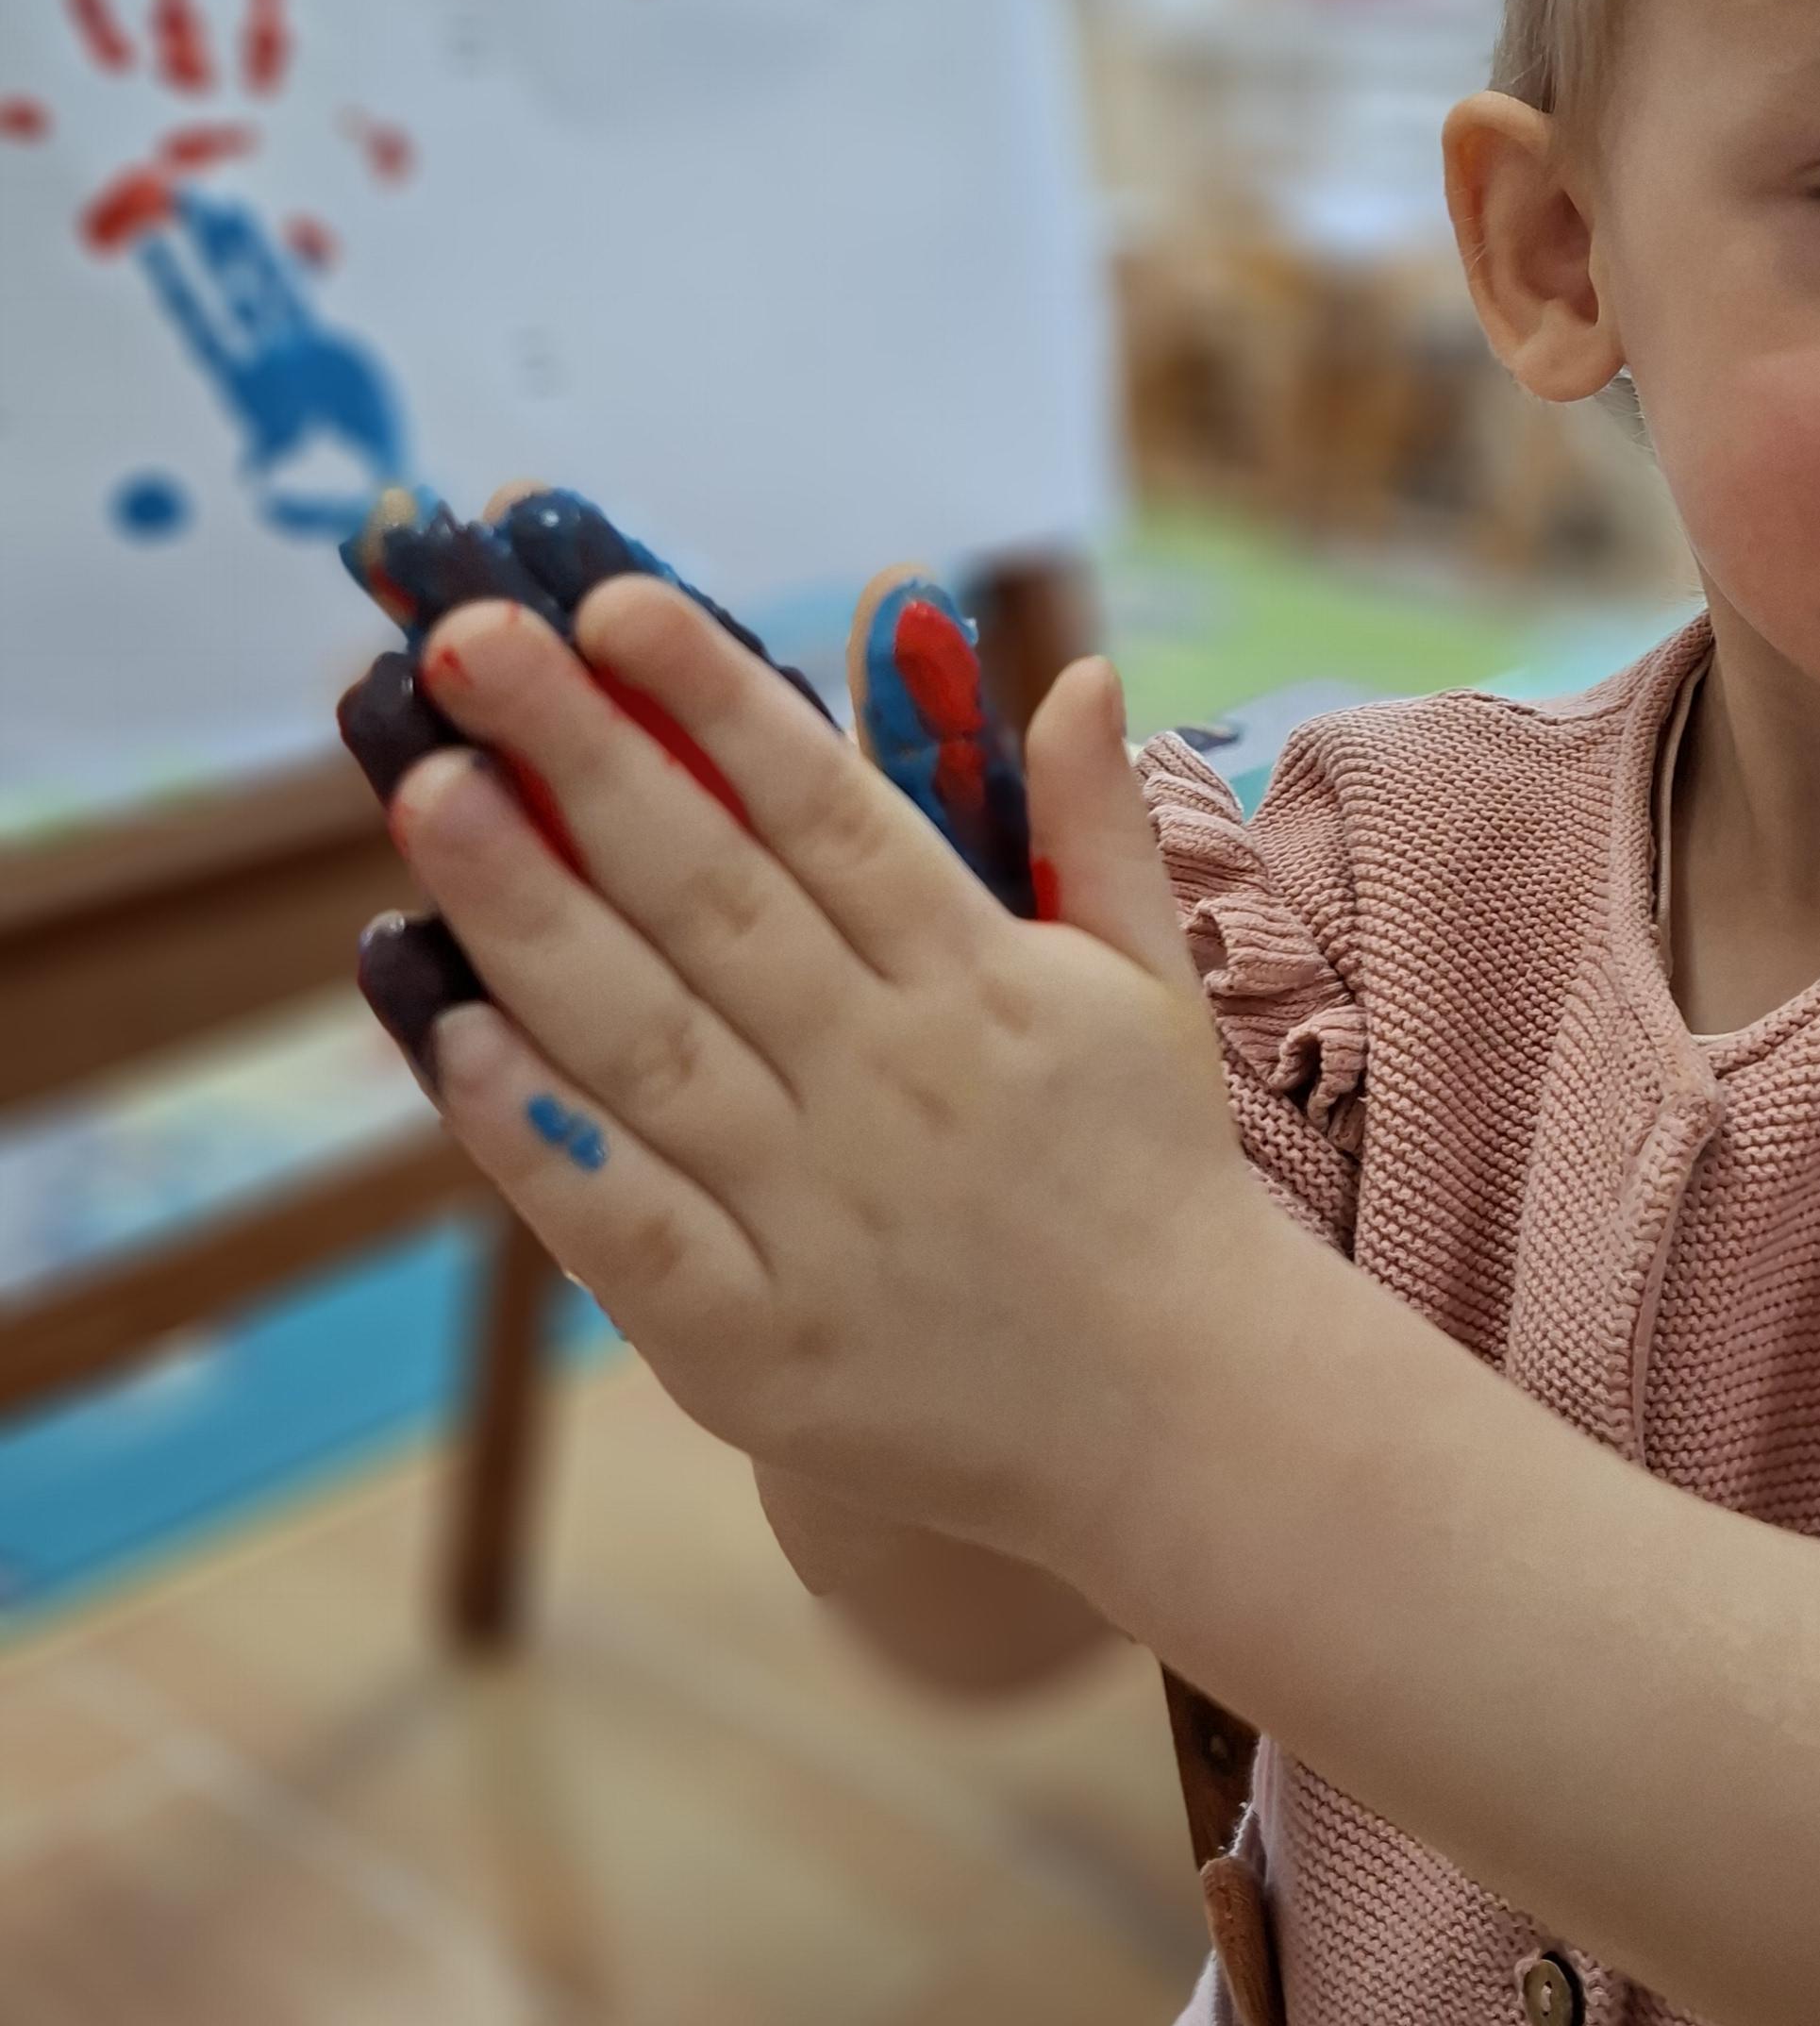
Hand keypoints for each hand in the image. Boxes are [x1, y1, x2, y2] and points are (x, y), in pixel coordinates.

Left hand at [376, 571, 1259, 1564]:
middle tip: (467, 647)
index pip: (827, 812)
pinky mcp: (758, 1345)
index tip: (613, 603)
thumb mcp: (1149, 984)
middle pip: (714, 898)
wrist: (1184, 1422)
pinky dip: (535, 1131)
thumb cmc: (1149, 1179)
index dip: (717, 700)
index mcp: (985, 984)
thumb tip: (1072, 668)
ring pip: (649, 1042)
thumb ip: (1091, 827)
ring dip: (527, 918)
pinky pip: (624, 1222)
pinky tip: (445, 1034)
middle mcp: (896, 1083)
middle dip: (584, 761)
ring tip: (428, 797)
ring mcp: (820, 1216)